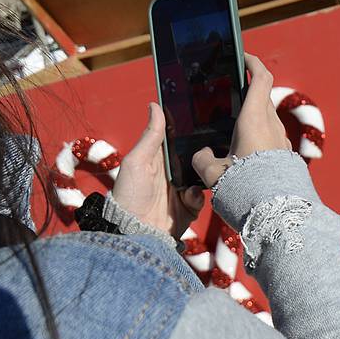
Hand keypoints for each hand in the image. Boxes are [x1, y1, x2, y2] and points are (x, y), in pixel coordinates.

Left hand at [110, 103, 204, 236]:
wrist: (135, 233)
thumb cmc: (129, 194)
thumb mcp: (137, 161)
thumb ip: (150, 135)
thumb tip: (155, 105)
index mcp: (157, 158)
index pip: (176, 138)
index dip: (186, 127)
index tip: (200, 112)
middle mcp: (171, 172)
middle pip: (193, 155)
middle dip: (201, 150)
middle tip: (210, 143)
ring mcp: (181, 190)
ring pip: (201, 174)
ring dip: (202, 173)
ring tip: (202, 170)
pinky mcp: (189, 208)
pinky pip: (201, 196)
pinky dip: (197, 196)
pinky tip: (188, 196)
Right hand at [191, 53, 290, 189]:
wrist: (278, 213)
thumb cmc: (245, 188)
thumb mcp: (212, 174)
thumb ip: (201, 159)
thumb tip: (202, 154)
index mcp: (254, 119)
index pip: (261, 78)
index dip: (253, 62)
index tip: (243, 57)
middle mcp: (272, 125)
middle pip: (263, 97)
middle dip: (249, 91)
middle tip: (231, 93)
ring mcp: (282, 141)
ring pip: (267, 119)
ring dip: (253, 118)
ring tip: (233, 130)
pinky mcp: (286, 157)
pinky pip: (271, 139)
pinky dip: (259, 139)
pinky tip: (245, 155)